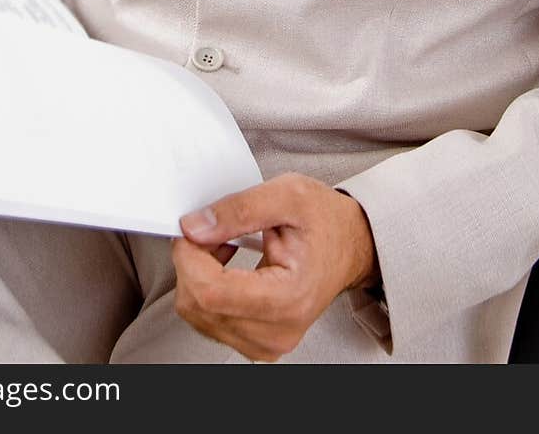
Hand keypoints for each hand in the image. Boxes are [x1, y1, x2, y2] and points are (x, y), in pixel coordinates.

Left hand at [172, 172, 379, 361]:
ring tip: (225, 246)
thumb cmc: (325, 222)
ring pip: (198, 314)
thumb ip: (239, 208)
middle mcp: (277, 331)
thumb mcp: (288, 194)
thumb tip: (194, 227)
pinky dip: (206, 290)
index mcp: (288, 298)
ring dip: (198, 276)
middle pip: (199, 306)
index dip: (189, 256)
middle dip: (192, 262)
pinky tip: (226, 268)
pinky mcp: (256, 343)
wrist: (350, 245)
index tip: (192, 228)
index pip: (210, 292)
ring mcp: (266, 343)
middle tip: (212, 229)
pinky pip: (208, 320)